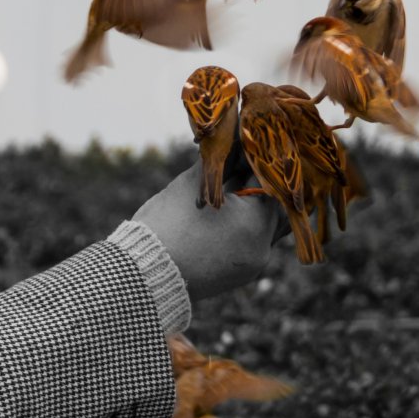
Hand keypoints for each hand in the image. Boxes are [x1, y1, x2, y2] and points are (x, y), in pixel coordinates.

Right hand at [128, 161, 278, 301]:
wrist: (144, 272)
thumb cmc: (166, 223)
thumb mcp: (193, 185)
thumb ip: (217, 164)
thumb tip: (226, 144)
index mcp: (256, 221)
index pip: (268, 180)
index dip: (255, 161)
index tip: (245, 148)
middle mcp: (262, 245)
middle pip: (275, 205)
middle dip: (259, 184)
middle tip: (243, 166)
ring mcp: (254, 263)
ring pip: (267, 226)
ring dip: (256, 207)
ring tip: (237, 188)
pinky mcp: (242, 273)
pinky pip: (254, 243)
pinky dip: (248, 226)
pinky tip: (231, 213)